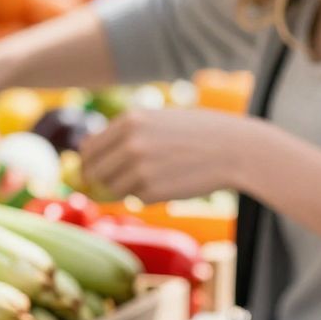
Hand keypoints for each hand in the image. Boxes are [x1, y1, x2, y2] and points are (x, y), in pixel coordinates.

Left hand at [82, 108, 263, 202]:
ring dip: (125, 189)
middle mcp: (129, 143)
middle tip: (114, 184)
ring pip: (111, 190)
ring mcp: (139, 168)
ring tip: (154, 178)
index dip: (87, 163)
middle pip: (93, 172)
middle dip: (99, 181)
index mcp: (128, 121)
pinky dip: (147, 197)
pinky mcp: (152, 191)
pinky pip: (137, 199)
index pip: (88, 149)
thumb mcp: (157, 120)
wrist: (235, 149)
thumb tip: (84, 151)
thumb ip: (124, 133)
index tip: (91, 171)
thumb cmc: (197, 134)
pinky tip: (170, 184)